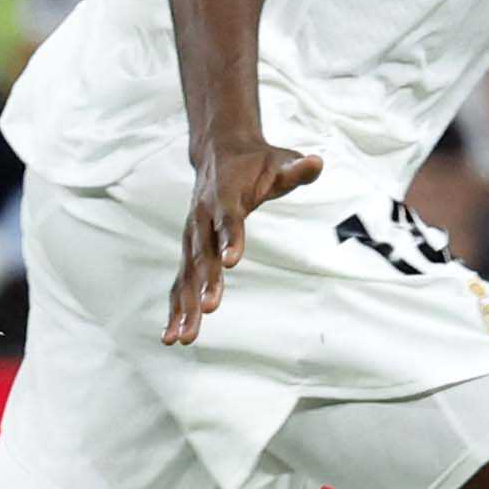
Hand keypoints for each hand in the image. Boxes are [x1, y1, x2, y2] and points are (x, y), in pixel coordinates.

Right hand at [167, 137, 321, 342]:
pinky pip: (180, 281)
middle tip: (208, 309)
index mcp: (224, 197)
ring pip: (187, 274)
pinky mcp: (189, 249)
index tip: (231, 262)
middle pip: (203, 254)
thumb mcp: (279, 160)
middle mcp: (201, 219)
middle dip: (205, 282)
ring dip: (185, 305)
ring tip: (184, 337)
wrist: (219, 152)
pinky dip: (175, 307)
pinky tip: (172, 335)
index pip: (228, 220)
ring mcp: (192, 236)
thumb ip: (296, 168)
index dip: (230, 239)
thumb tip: (316, 163)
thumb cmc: (255, 162)